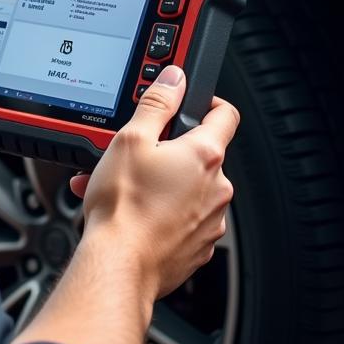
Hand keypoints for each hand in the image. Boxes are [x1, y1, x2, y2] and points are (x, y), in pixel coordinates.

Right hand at [70, 66, 237, 300]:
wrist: (119, 264)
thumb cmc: (124, 207)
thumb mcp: (130, 139)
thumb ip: (156, 103)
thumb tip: (173, 79)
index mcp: (205, 156)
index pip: (224, 114)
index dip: (207, 100)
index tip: (189, 100)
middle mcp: (217, 188)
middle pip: (198, 153)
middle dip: (166, 147)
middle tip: (134, 150)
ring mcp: (209, 220)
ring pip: (186, 187)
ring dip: (159, 180)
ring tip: (120, 184)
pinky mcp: (196, 246)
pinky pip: (181, 216)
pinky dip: (160, 209)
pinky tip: (130, 209)